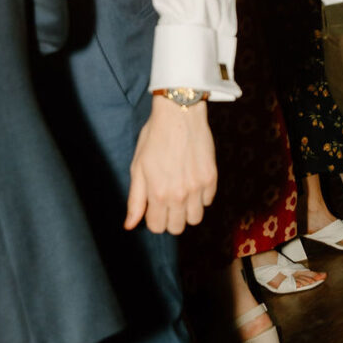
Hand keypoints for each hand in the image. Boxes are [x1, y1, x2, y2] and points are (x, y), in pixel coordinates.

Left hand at [125, 96, 218, 235]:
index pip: (157, 227)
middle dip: (169, 218)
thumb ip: (135, 200)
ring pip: (195, 219)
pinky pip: (208, 201)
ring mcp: (198, 187)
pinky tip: (192, 181)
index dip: (153, 218)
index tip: (154, 206)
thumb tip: (130, 225)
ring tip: (181, 194)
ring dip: (187, 211)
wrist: (179, 114)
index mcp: (158, 193)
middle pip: (177, 227)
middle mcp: (180, 195)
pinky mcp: (211, 178)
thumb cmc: (155, 138)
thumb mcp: (138, 168)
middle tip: (167, 200)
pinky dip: (200, 197)